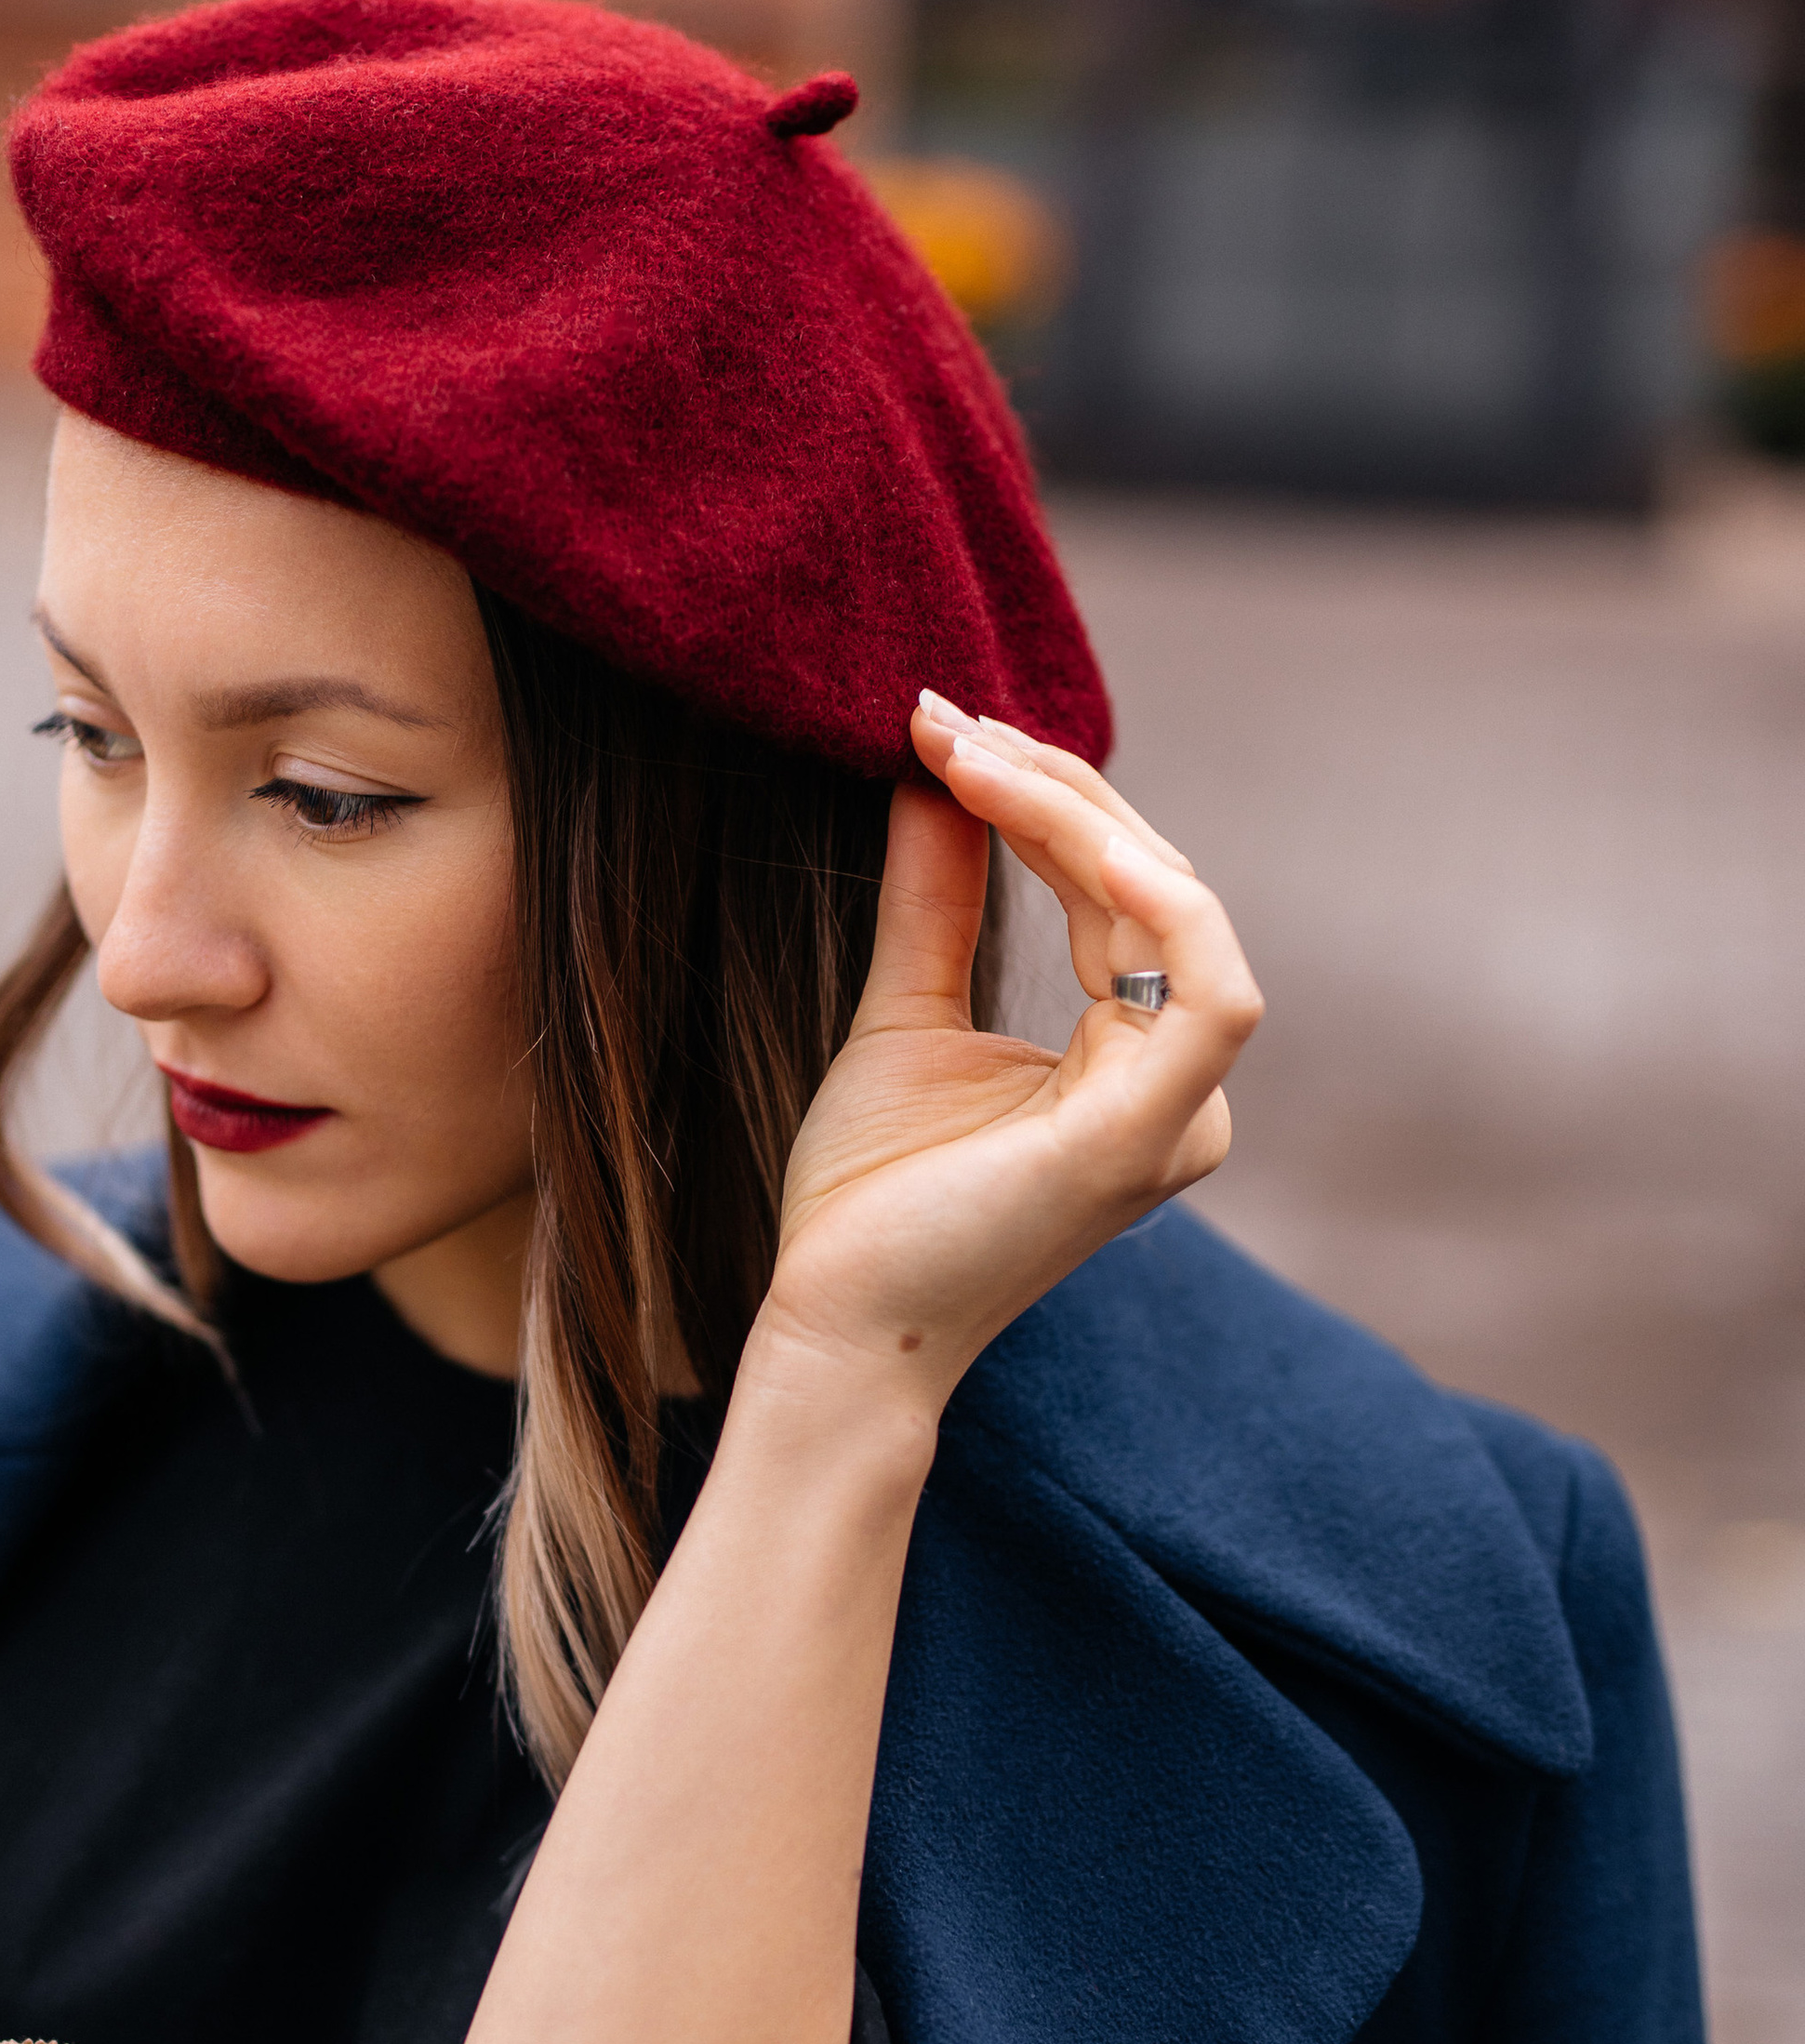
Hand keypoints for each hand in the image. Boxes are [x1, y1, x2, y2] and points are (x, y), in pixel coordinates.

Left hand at [760, 692, 1260, 1414]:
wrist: (835, 1326)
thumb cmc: (869, 1202)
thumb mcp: (904, 1013)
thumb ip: (934, 902)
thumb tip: (930, 774)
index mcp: (1133, 1063)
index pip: (1120, 889)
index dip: (1043, 796)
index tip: (938, 725)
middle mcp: (1179, 1088)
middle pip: (1154, 884)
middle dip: (1053, 787)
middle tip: (942, 718)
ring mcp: (1178, 1116)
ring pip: (1179, 912)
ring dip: (1079, 817)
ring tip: (970, 754)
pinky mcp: (1149, 1137)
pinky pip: (1208, 990)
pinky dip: (1152, 898)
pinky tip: (1063, 833)